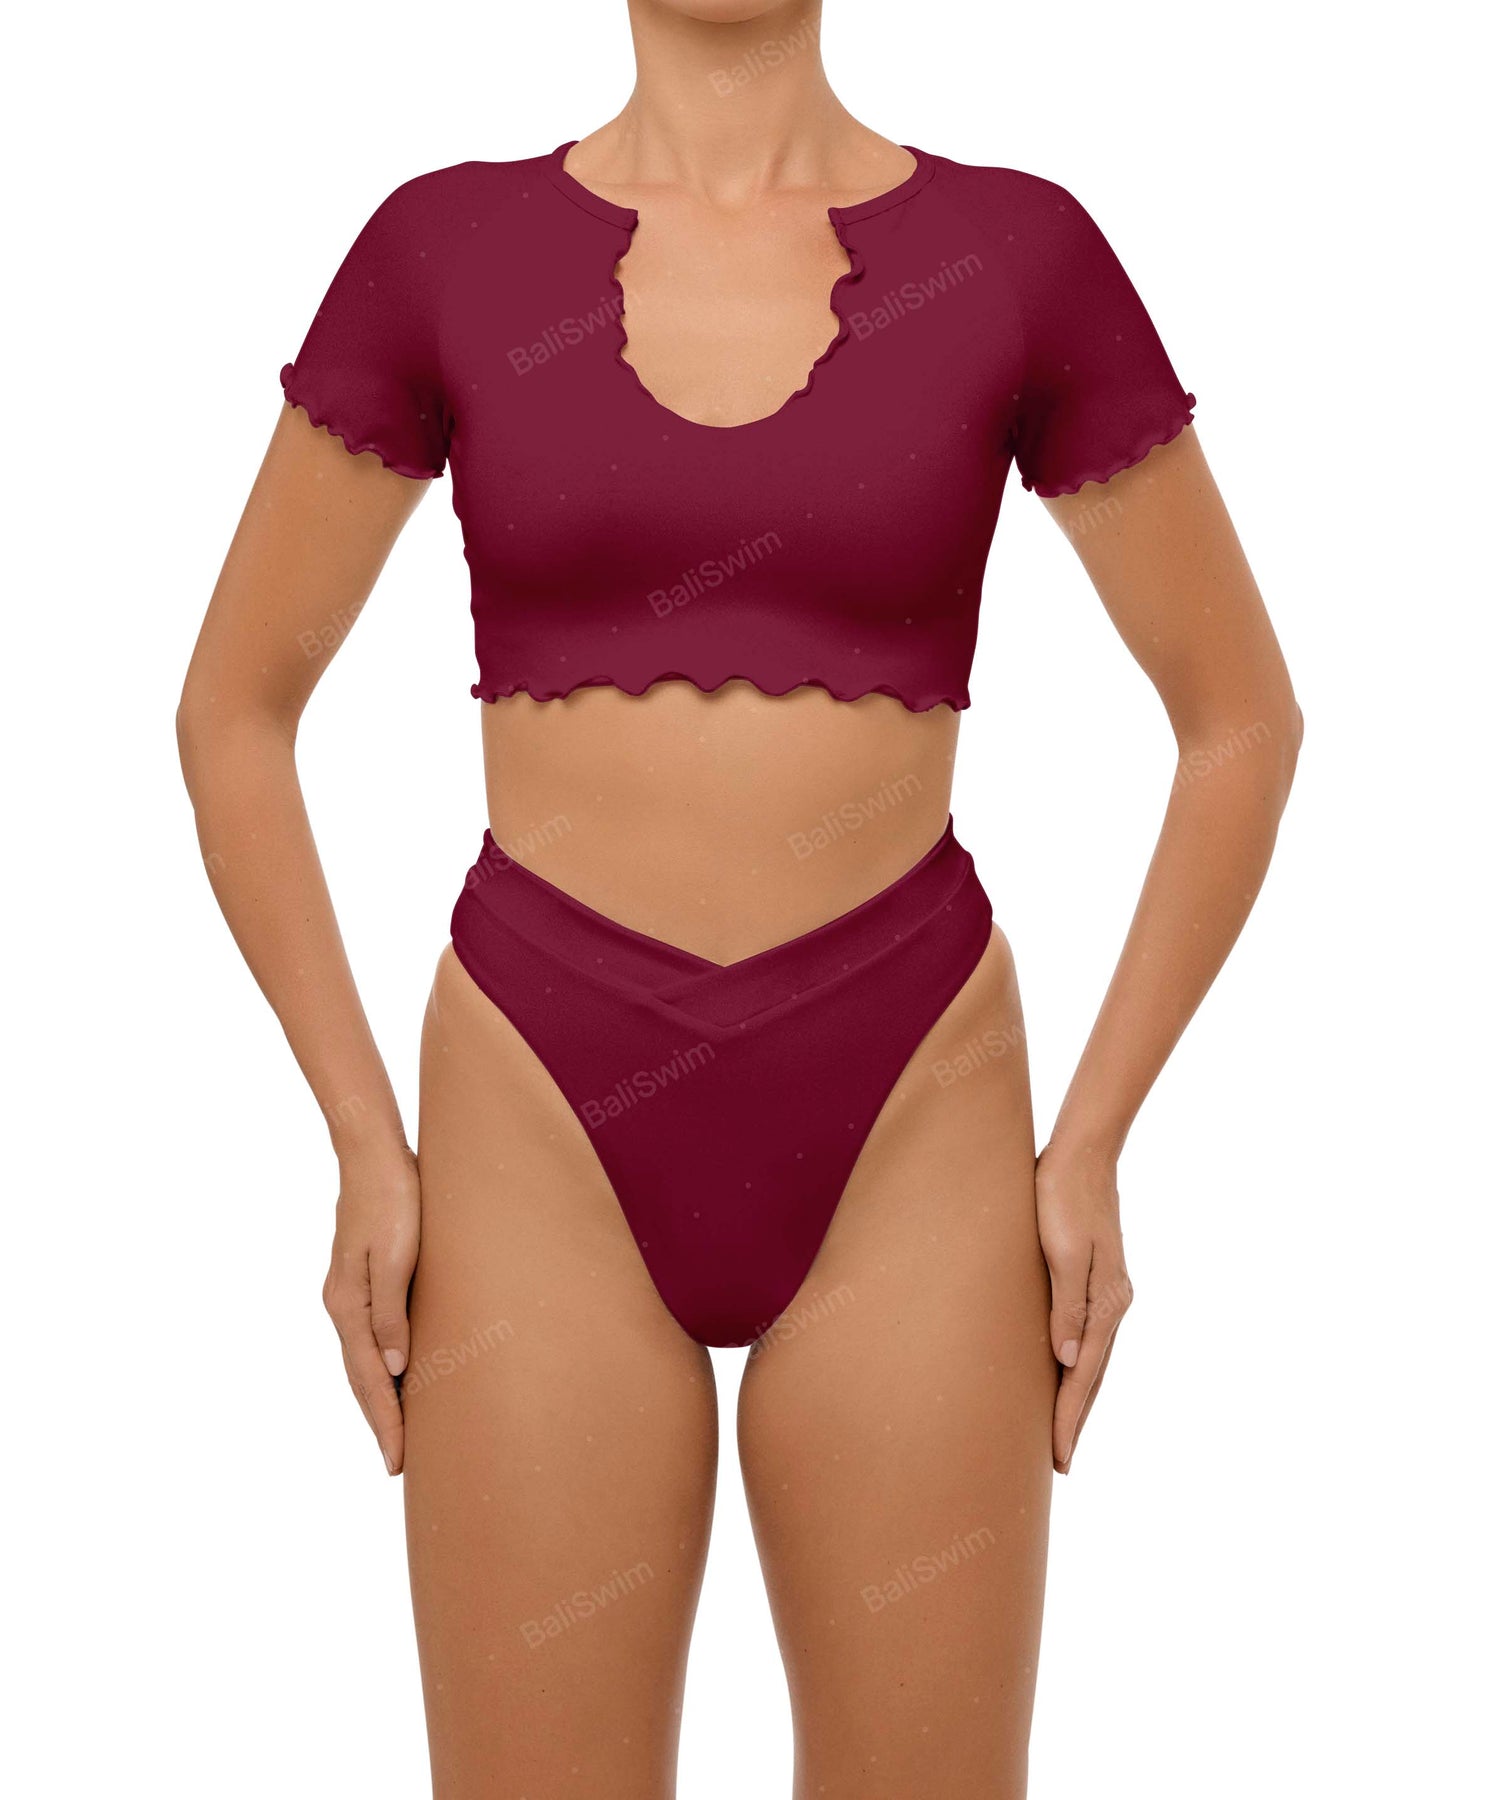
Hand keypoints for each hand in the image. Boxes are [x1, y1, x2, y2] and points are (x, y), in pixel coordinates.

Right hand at [322, 1138, 420, 1474]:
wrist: (374, 1155)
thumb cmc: (393, 1200)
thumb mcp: (394, 1256)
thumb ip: (391, 1312)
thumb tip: (392, 1368)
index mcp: (348, 1306)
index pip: (369, 1379)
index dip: (385, 1422)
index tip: (396, 1463)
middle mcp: (342, 1306)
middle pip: (361, 1378)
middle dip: (379, 1421)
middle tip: (397, 1465)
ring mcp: (349, 1294)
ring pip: (364, 1361)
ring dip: (379, 1398)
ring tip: (398, 1432)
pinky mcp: (362, 1280)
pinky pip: (370, 1338)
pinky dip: (380, 1367)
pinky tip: (396, 1374)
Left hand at [1034, 1141, 1133, 1473]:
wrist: (1083, 1152)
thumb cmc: (1063, 1196)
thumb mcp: (1064, 1250)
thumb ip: (1067, 1305)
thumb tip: (1068, 1361)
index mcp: (1108, 1302)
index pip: (1084, 1375)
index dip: (1069, 1418)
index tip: (1058, 1460)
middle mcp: (1113, 1303)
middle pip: (1093, 1375)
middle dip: (1076, 1419)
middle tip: (1060, 1463)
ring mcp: (1108, 1292)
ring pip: (1092, 1359)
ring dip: (1078, 1396)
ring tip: (1061, 1430)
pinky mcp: (1095, 1278)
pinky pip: (1088, 1336)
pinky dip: (1078, 1364)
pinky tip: (1066, 1370)